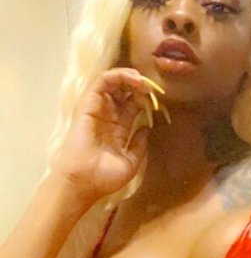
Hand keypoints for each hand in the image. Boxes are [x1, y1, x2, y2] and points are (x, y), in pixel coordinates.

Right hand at [51, 68, 165, 203]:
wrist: (84, 182)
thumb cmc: (104, 178)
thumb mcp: (130, 164)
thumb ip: (139, 146)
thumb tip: (147, 129)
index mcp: (118, 129)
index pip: (133, 106)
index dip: (147, 100)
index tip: (160, 100)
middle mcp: (108, 116)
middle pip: (125, 91)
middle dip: (140, 86)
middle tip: (153, 88)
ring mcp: (98, 109)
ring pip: (114, 82)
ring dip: (130, 77)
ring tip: (144, 82)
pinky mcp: (88, 103)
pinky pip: (102, 81)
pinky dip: (117, 75)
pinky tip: (133, 79)